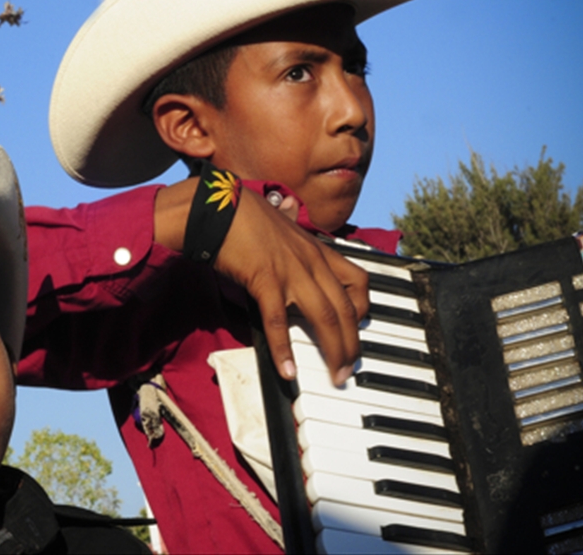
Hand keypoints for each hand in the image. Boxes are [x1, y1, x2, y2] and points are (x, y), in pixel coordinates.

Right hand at [154, 181, 368, 385]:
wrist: (218, 207)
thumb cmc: (243, 213)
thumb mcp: (279, 221)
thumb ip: (289, 224)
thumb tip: (289, 210)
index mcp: (316, 249)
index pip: (358, 281)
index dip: (363, 309)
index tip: (357, 329)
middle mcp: (311, 261)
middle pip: (345, 308)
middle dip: (352, 344)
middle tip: (349, 368)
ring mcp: (291, 272)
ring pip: (325, 317)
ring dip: (333, 350)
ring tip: (335, 375)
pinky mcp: (266, 281)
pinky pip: (280, 322)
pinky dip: (285, 349)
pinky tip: (288, 370)